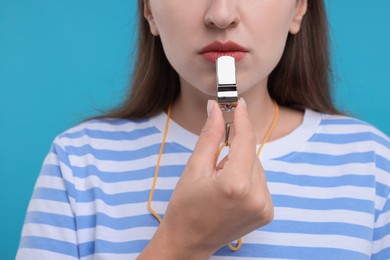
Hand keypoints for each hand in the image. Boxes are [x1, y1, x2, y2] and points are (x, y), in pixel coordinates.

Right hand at [139, 98, 273, 258]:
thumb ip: (210, 136)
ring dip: (241, 165)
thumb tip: (216, 109)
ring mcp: (264, 207)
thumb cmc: (185, 205)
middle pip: (251, 154)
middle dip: (235, 149)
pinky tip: (231, 191)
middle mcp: (256, 197)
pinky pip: (260, 182)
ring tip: (220, 182)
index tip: (237, 102)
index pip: (245, 140)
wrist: (189, 240)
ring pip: (257, 167)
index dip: (241, 118)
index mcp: (236, 184)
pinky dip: (247, 179)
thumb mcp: (195, 167)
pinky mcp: (266, 213)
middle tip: (215, 161)